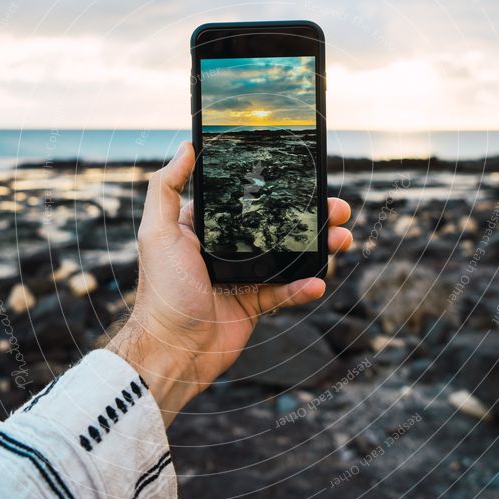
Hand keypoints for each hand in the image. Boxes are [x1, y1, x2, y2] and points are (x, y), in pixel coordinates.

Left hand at [108, 141, 352, 426]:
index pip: (246, 198)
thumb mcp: (157, 232)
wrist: (173, 351)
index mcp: (205, 227)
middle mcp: (225, 248)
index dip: (276, 187)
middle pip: (276, 224)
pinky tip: (318, 282)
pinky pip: (286, 291)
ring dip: (318, 247)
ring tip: (341, 238)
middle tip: (337, 207)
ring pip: (288, 255)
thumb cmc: (161, 291)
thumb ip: (166, 188)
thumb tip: (186, 147)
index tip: (303, 176)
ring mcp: (242, 276)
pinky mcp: (254, 304)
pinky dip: (304, 286)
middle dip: (309, 215)